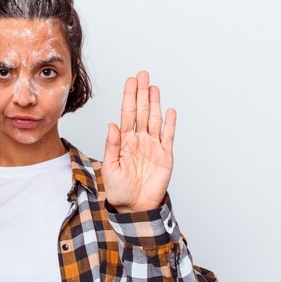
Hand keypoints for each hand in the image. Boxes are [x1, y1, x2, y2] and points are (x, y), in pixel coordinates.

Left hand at [102, 70, 175, 211]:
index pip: (127, 113)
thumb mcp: (110, 166)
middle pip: (142, 111)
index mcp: (124, 140)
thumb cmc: (119, 189)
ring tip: (153, 87)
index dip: (129, 97)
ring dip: (155, 103)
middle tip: (143, 74)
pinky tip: (170, 110)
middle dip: (142, 93)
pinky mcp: (165, 156)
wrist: (134, 207)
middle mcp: (139, 139)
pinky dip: (170, 124)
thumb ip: (112, 145)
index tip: (130, 81)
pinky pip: (168, 137)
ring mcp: (153, 146)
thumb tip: (112, 125)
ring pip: (155, 120)